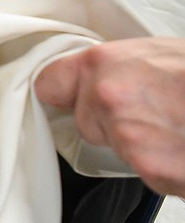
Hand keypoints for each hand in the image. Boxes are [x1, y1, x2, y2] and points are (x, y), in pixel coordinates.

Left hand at [35, 38, 184, 196]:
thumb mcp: (161, 53)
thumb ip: (122, 66)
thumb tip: (101, 76)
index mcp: (104, 64)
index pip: (50, 83)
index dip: (61, 92)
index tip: (64, 98)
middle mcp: (107, 98)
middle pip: (86, 120)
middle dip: (112, 121)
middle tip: (152, 112)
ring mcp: (126, 136)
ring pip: (117, 146)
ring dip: (140, 143)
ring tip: (176, 127)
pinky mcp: (149, 168)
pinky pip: (146, 170)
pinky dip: (164, 165)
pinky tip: (182, 148)